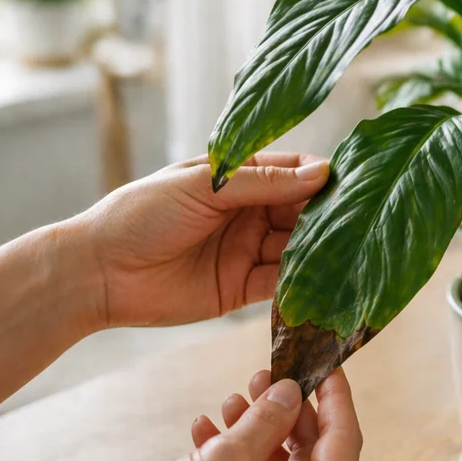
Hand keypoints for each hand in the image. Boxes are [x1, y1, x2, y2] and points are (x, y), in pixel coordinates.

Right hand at [55, 371, 361, 460]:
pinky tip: (209, 432)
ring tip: (231, 401)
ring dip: (259, 432)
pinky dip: (243, 460)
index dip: (335, 396)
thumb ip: (268, 419)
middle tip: (261, 377)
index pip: (344, 439)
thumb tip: (291, 391)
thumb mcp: (229, 459)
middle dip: (287, 411)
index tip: (325, 363)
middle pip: (316, 453)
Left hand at [79, 152, 329, 327]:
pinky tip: (326, 282)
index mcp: (235, 178)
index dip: (321, 175)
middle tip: (363, 221)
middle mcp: (246, 213)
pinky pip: (281, 285)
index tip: (354, 181)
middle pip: (300, 212)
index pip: (291, 172)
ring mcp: (246, 251)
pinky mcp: (241, 288)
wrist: (98, 272)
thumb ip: (262, 183)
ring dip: (321, 251)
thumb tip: (321, 172)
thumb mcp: (203, 187)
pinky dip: (303, 285)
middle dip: (329, 217)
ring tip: (354, 252)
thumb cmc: (141, 214)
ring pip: (296, 249)